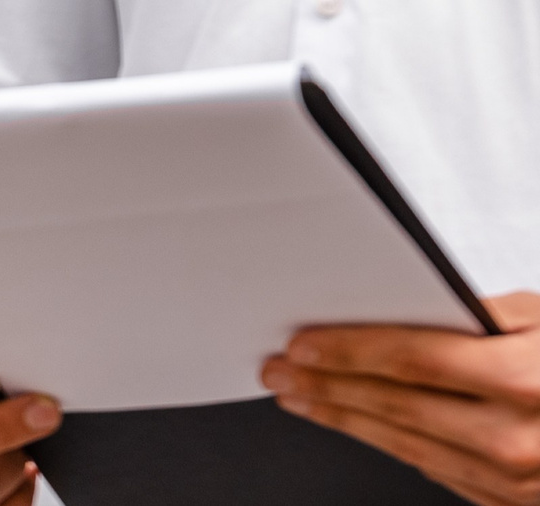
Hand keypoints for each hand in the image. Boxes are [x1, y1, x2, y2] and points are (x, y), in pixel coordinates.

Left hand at [266, 291, 539, 503]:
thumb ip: (479, 315)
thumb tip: (407, 308)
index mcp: (526, 380)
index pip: (413, 361)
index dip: (347, 352)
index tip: (299, 344)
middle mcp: (520, 439)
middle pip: (399, 409)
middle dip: (328, 388)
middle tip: (278, 371)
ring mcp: (519, 482)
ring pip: (409, 448)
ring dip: (347, 421)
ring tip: (302, 398)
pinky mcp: (516, 504)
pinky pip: (440, 473)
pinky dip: (395, 447)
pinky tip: (363, 427)